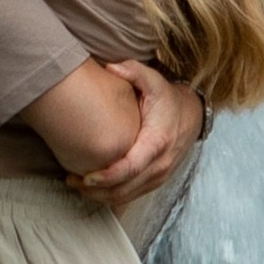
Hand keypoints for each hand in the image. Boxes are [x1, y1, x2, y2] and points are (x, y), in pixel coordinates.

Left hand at [70, 58, 204, 207]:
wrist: (191, 115)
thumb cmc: (167, 98)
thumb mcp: (153, 80)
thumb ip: (133, 71)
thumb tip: (110, 67)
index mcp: (157, 141)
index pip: (131, 167)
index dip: (108, 177)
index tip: (86, 177)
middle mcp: (160, 163)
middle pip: (126, 189)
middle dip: (97, 191)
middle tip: (71, 181)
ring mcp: (160, 176)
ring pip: (128, 197)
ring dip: (102, 196)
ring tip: (77, 186)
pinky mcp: (156, 181)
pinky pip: (133, 196)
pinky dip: (112, 197)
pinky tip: (95, 190)